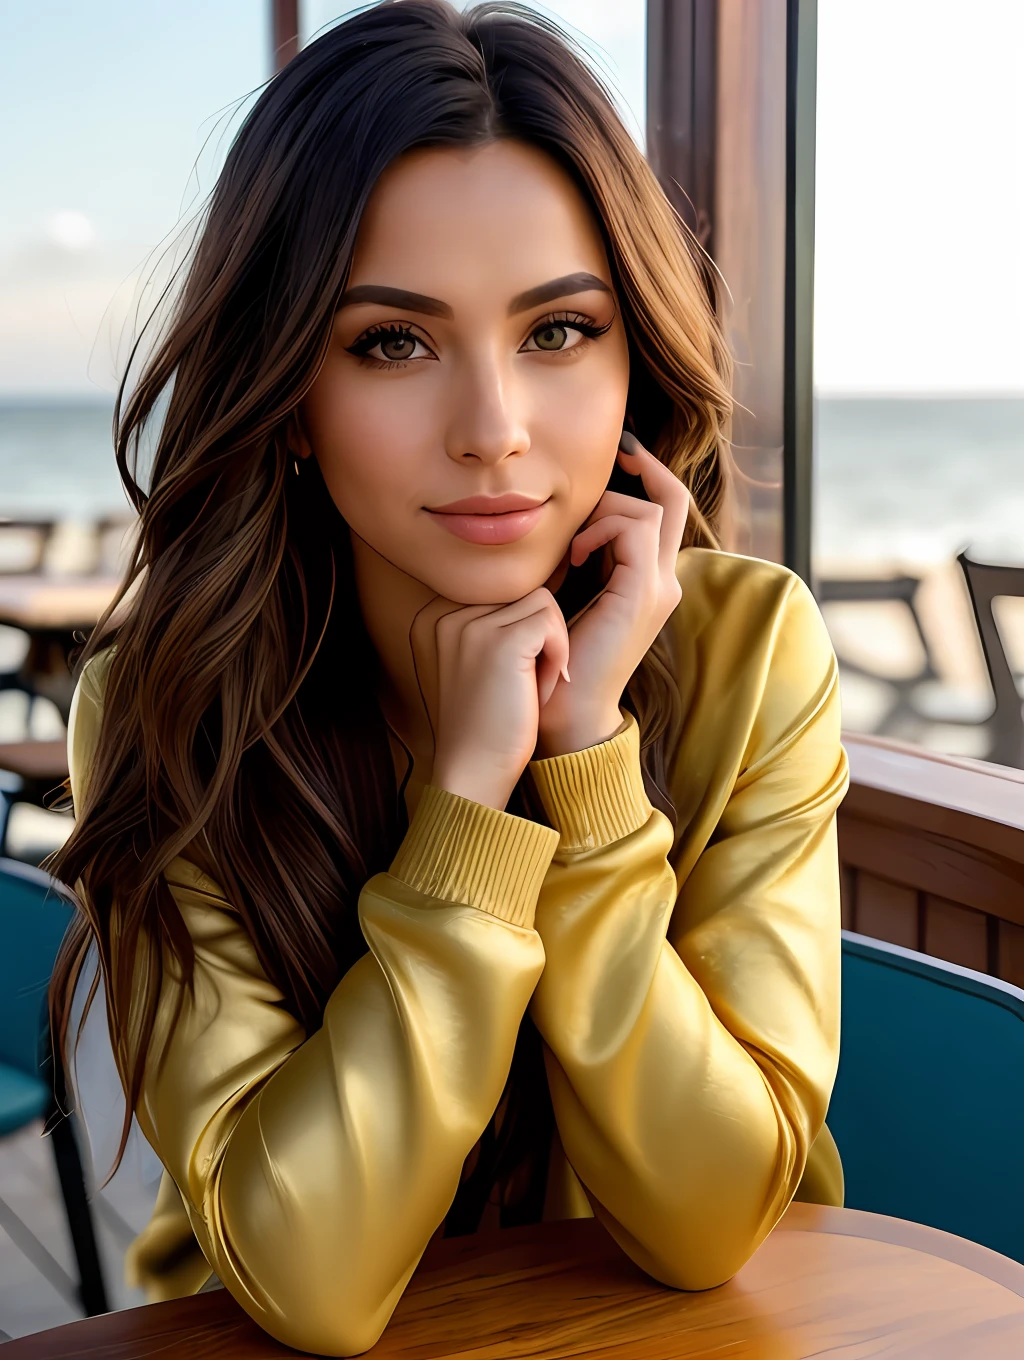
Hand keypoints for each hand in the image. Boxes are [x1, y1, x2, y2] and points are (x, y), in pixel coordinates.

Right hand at [426, 589, 568, 809]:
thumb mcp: (476, 663)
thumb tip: (540, 587)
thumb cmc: (484, 722)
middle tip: (525, 683)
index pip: (503, 591)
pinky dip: (558, 656)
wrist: (472, 771)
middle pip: (524, 592)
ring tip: (530, 685)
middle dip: (538, 636)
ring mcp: (472, 626)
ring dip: (551, 645)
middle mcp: (447, 614)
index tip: (510, 674)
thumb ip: (491, 623)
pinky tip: (540, 690)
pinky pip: (552, 623)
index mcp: (436, 616)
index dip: (523, 629)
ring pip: (544, 602)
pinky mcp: (502, 643)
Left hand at [536, 432, 688, 756]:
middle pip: (673, 498)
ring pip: (652, 508)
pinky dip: (602, 528)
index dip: (642, 474)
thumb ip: (570, 557)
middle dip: (642, 466)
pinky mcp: (645, 594)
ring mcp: (660, 588)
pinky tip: (573, 555)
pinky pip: (636, 529)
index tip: (609, 457)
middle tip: (611, 451)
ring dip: (605, 509)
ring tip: (572, 542)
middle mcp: (663, 580)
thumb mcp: (561, 593)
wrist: (562, 714)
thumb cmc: (550, 657)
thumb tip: (547, 517)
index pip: (662, 508)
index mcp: (647, 580)